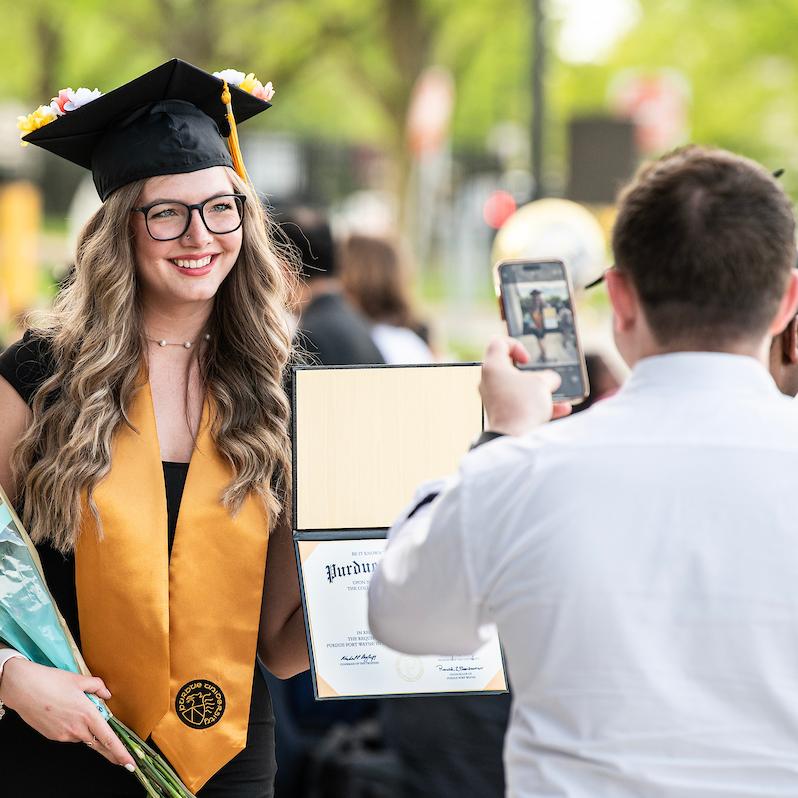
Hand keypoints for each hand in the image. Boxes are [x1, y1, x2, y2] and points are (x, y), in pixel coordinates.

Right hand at [0, 658, 134, 769]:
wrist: (24, 689)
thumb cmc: (52, 681)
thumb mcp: (80, 679)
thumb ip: (98, 687)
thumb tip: (107, 695)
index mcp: (87, 714)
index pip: (108, 739)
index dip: (120, 752)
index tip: (130, 763)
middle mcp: (77, 728)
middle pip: (98, 743)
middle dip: (112, 753)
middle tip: (122, 760)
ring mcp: (64, 734)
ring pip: (83, 736)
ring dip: (88, 730)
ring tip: (78, 712)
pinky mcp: (53, 736)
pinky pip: (70, 735)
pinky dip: (74, 728)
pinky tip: (66, 714)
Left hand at [480, 337, 571, 435]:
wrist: (514, 438)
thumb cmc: (523, 405)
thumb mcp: (542, 383)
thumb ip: (548, 376)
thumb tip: (549, 381)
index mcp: (493, 367)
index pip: (498, 343)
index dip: (516, 345)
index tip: (527, 359)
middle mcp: (489, 382)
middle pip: (510, 368)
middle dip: (532, 373)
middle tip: (543, 376)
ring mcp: (494, 399)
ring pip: (519, 389)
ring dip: (539, 390)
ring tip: (556, 394)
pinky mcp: (502, 414)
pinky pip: (521, 405)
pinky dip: (539, 405)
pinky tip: (561, 409)